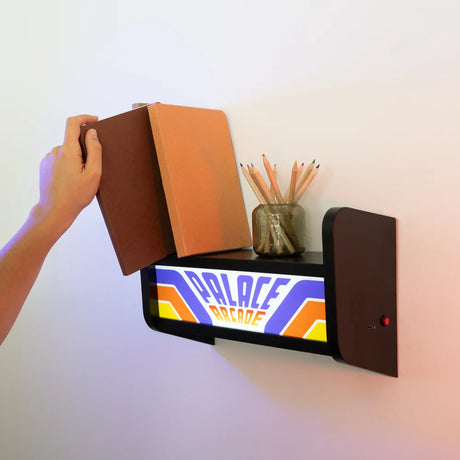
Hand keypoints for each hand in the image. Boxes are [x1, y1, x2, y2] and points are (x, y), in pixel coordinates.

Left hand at [34, 115, 101, 235]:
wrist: (55, 210)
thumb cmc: (76, 195)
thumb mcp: (94, 173)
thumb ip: (95, 150)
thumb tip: (92, 132)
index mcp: (68, 151)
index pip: (73, 123)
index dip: (85, 118)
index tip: (95, 120)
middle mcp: (55, 151)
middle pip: (73, 141)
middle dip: (85, 150)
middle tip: (92, 169)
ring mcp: (48, 159)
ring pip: (68, 152)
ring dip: (77, 159)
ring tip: (81, 178)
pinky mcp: (45, 167)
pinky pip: (61, 160)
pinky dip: (69, 165)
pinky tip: (72, 180)